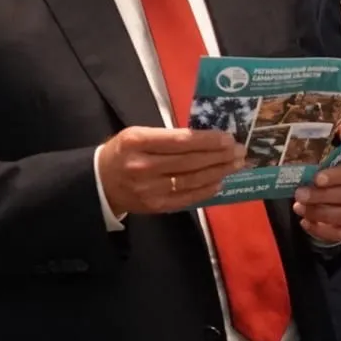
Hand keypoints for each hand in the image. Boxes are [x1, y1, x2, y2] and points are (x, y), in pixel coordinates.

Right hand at [98, 126, 244, 216]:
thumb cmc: (124, 152)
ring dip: (218, 172)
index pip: (180, 141)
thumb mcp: (137, 135)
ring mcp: (149, 189)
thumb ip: (168, 136)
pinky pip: (187, 198)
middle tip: (240, 151)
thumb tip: (207, 138)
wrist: (99, 182)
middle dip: (219, 156)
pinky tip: (220, 182)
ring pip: (191, 180)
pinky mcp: (155, 206)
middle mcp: (142, 166)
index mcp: (137, 142)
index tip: (228, 138)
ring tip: (236, 164)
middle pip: (190, 161)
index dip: (207, 140)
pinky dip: (206, 190)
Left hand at [294, 161, 340, 242]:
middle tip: (300, 195)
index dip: (335, 176)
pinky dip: (320, 230)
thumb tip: (301, 172)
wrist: (333, 197)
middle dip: (321, 196)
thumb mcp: (321, 167)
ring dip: (319, 213)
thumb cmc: (327, 178)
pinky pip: (339, 234)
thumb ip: (313, 167)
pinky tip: (305, 222)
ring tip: (299, 208)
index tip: (317, 180)